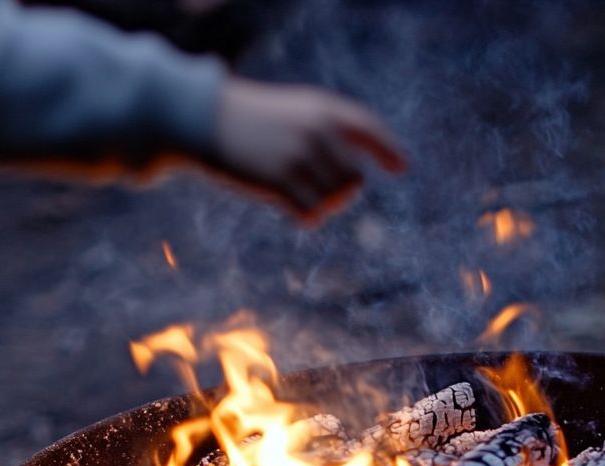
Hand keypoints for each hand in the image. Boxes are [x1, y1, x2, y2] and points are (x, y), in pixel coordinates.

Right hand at [211, 77, 405, 220]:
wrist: (203, 120)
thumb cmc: (246, 120)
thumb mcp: (290, 114)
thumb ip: (323, 133)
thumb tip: (354, 178)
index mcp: (323, 109)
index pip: (368, 128)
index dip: (387, 149)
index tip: (401, 168)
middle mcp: (319, 131)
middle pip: (354, 179)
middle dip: (339, 192)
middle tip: (314, 192)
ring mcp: (302, 155)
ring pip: (335, 199)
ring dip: (320, 205)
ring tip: (297, 197)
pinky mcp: (282, 180)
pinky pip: (312, 212)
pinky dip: (306, 217)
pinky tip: (290, 210)